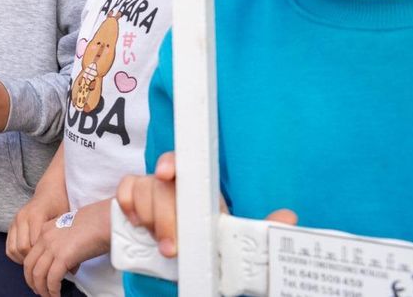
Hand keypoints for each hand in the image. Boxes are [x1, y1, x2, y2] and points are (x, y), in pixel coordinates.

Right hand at [7, 188, 67, 263]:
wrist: (49, 191)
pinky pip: (9, 246)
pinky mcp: (11, 225)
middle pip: (21, 248)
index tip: (52, 267)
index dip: (41, 258)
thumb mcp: (65, 220)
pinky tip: (29, 258)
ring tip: (37, 263)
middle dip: (32, 260)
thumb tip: (73, 270)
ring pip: (12, 249)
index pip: (32, 244)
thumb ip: (68, 243)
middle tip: (45, 267)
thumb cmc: (60, 204)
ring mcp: (15, 221)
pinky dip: (16, 256)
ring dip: (23, 260)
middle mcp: (22, 218)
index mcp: (35, 215)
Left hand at [23, 200, 109, 296]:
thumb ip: (65, 246)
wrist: (104, 219)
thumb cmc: (95, 223)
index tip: (36, 279)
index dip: (31, 269)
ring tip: (48, 296)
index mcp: (45, 230)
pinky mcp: (63, 257)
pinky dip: (53, 290)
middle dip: (32, 281)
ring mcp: (53, 247)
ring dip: (41, 289)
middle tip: (38, 290)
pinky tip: (56, 295)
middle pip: (29, 264)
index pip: (31, 253)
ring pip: (38, 274)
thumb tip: (69, 267)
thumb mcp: (71, 231)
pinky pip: (52, 279)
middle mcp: (45, 238)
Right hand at [116, 152, 296, 257]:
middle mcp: (174, 182)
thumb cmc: (203, 241)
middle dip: (165, 218)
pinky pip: (123, 193)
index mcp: (200, 187)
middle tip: (172, 247)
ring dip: (148, 218)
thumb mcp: (229, 238)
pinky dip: (127, 208)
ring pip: (142, 188)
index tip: (167, 173)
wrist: (170, 252)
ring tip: (159, 243)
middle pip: (162, 184)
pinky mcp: (129, 195)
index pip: (186, 161)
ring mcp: (150, 186)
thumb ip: (255, 229)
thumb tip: (289, 216)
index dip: (173, 162)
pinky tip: (138, 224)